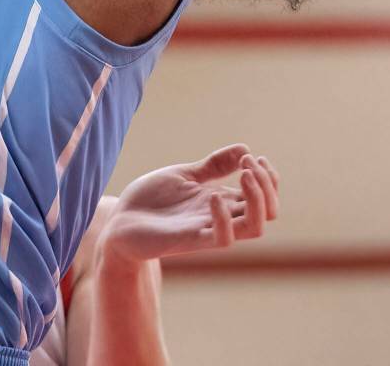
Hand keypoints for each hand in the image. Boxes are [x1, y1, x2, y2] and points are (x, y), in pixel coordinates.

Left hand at [98, 144, 278, 263]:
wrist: (119, 221)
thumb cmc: (151, 201)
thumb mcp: (184, 174)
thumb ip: (213, 165)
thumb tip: (245, 149)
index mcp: (221, 201)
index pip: (265, 197)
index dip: (269, 178)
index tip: (255, 157)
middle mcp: (221, 217)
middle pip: (268, 212)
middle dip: (267, 185)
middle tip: (249, 164)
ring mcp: (207, 230)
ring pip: (255, 228)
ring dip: (258, 199)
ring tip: (244, 173)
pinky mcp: (190, 241)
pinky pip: (222, 239)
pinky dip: (224, 217)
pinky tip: (212, 195)